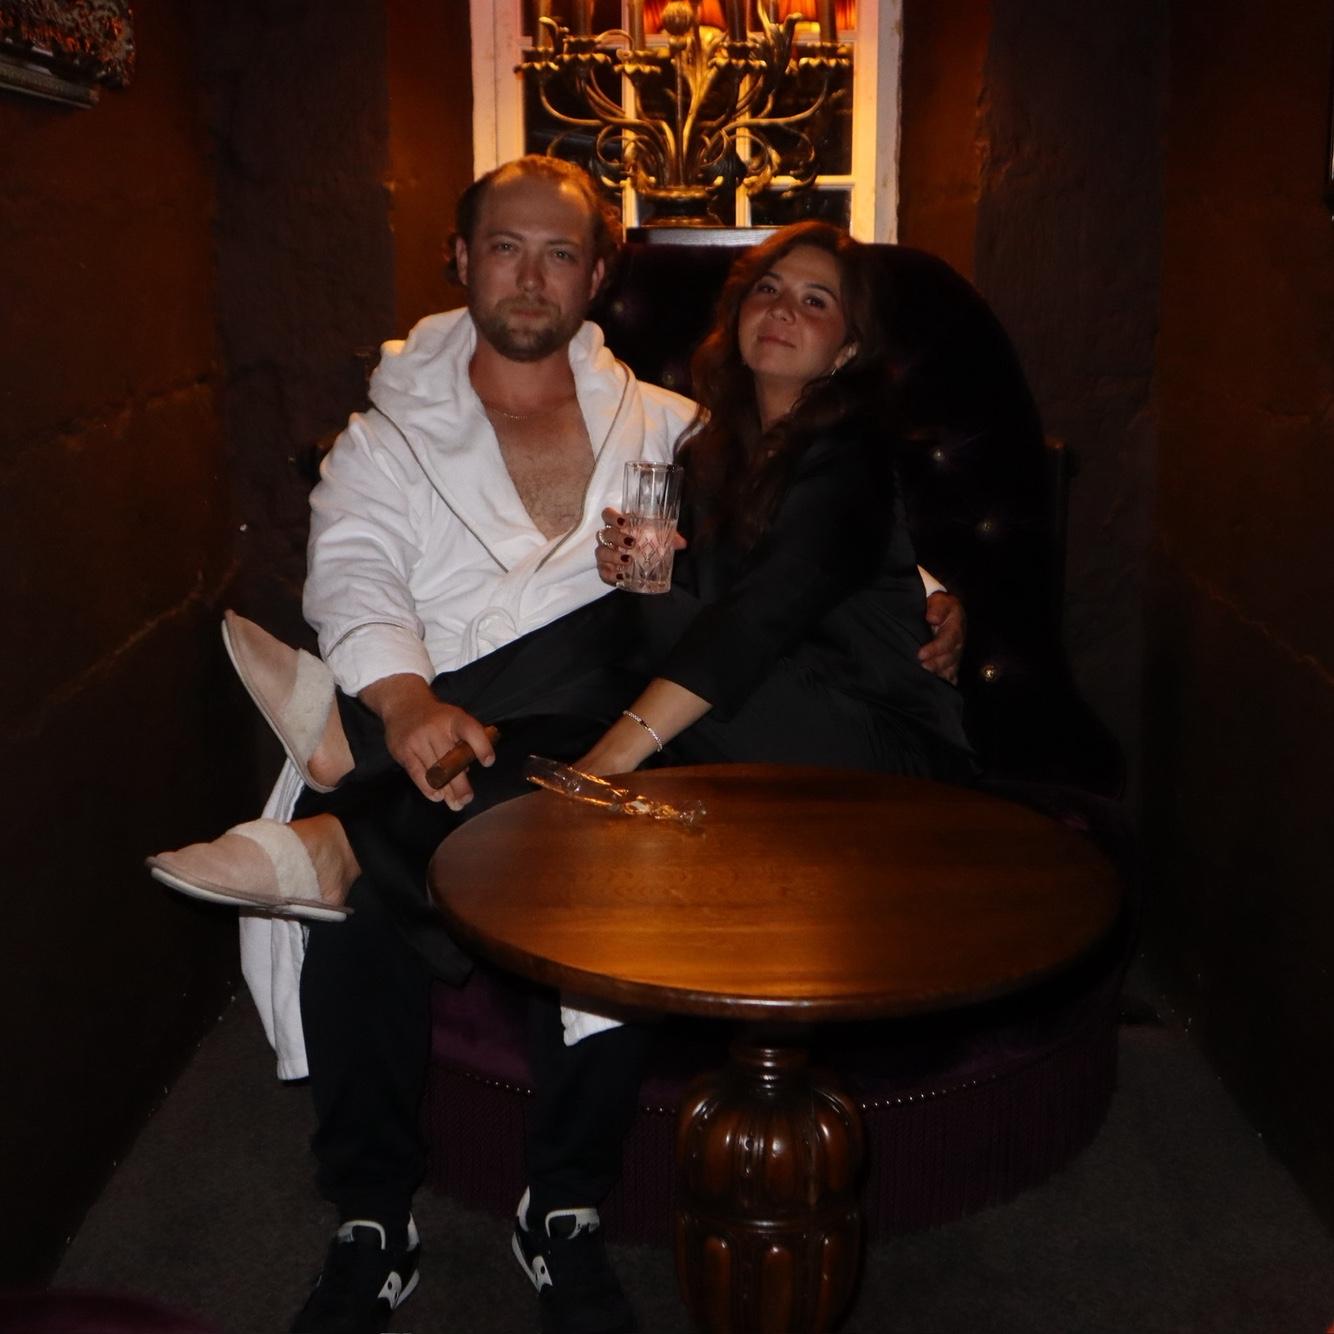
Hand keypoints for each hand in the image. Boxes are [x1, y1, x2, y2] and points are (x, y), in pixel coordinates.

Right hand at [358, 674, 495, 807]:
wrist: (403, 704)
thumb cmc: (437, 718)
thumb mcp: (454, 719)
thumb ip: (464, 741)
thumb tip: (467, 770)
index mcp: (454, 718)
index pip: (471, 731)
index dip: (481, 746)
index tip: (488, 762)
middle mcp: (436, 728)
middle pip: (451, 760)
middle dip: (461, 784)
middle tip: (468, 799)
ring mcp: (418, 739)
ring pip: (435, 771)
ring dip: (447, 791)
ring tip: (456, 804)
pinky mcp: (404, 750)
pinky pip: (417, 773)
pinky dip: (428, 788)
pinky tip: (438, 796)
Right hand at [594, 506, 685, 585]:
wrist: (643, 564)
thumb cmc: (648, 544)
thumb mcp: (660, 538)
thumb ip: (670, 537)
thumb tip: (683, 543)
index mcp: (619, 525)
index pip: (607, 515)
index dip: (612, 517)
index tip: (624, 522)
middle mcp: (609, 538)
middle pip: (604, 533)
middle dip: (616, 538)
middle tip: (632, 543)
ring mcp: (605, 554)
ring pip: (601, 552)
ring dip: (613, 556)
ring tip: (628, 560)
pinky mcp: (605, 570)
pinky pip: (602, 572)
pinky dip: (610, 574)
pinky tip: (621, 576)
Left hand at [918, 591, 965, 683]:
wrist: (946, 613)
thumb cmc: (939, 607)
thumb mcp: (940, 602)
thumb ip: (937, 609)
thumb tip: (932, 618)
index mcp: (955, 629)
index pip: (946, 641)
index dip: (934, 649)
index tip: (920, 654)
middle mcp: (958, 645)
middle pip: (949, 659)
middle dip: (935, 665)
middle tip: (922, 668)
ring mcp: (956, 656)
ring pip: (951, 669)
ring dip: (939, 675)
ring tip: (926, 679)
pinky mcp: (952, 664)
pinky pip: (952, 676)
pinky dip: (946, 683)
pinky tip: (937, 689)